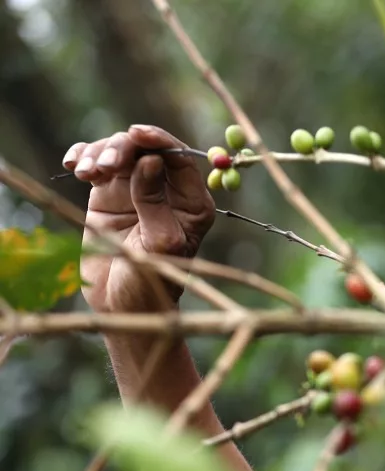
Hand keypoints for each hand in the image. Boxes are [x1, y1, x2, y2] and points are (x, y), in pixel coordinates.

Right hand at [64, 125, 214, 313]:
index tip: (137, 134)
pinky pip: (98, 164)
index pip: (180, 160)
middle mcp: (167, 192)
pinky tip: (74, 164)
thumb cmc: (151, 281)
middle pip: (147, 150)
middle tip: (105, 166)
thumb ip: (154, 203)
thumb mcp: (158, 244)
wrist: (122, 304)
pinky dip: (85, 157)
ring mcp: (136, 190)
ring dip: (101, 153)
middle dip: (124, 149)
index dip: (160, 141)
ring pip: (120, 153)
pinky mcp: (108, 194)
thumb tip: (151, 160)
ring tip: (87, 173)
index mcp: (192, 204)